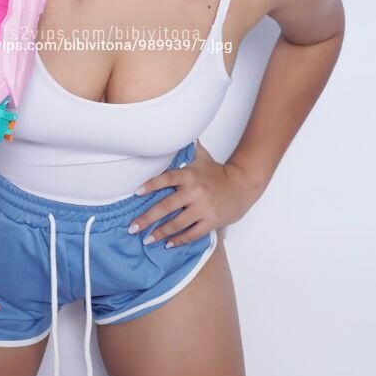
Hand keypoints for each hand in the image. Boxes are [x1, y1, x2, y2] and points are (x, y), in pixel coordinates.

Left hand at [130, 144, 258, 246]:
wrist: (243, 185)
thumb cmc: (219, 173)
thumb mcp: (203, 157)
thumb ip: (188, 148)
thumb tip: (177, 132)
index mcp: (190, 175)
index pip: (166, 179)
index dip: (150, 185)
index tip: (136, 193)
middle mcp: (195, 191)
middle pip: (166, 206)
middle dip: (147, 218)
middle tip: (133, 227)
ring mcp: (203, 208)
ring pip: (177, 223)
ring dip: (160, 233)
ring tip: (147, 239)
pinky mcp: (212, 221)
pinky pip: (193, 233)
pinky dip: (180, 240)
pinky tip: (168, 244)